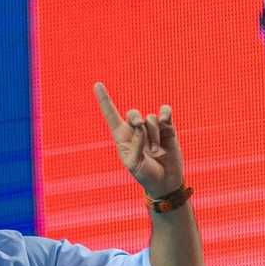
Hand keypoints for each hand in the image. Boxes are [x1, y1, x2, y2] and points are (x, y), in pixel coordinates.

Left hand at [93, 82, 183, 199]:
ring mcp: (152, 128)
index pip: (112, 116)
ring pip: (151, 119)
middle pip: (133, 113)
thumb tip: (141, 126)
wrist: (165, 181)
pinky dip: (165, 113)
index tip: (97, 84)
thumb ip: (135, 144)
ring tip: (155, 151)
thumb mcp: (134, 164)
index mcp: (122, 138)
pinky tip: (166, 119)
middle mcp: (135, 130)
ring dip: (154, 135)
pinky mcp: (167, 128)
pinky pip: (165, 112)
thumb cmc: (145, 175)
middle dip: (136, 117)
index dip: (104, 100)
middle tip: (139, 125)